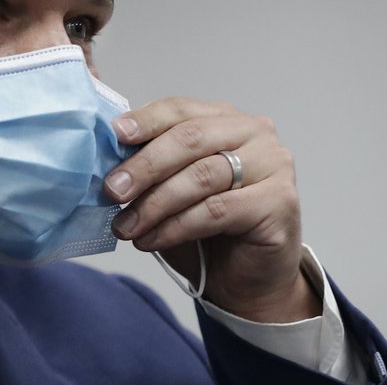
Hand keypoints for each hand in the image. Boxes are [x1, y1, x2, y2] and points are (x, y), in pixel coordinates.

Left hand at [105, 98, 319, 322]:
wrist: (245, 278)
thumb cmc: (205, 228)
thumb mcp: (170, 187)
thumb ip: (150, 164)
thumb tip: (106, 156)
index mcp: (224, 118)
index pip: (180, 110)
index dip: (145, 120)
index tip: (114, 135)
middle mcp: (255, 133)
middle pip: (190, 139)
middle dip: (145, 166)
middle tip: (111, 190)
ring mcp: (273, 165)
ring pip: (202, 176)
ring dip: (155, 203)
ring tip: (125, 226)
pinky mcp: (280, 202)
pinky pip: (216, 210)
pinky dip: (176, 226)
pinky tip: (151, 240)